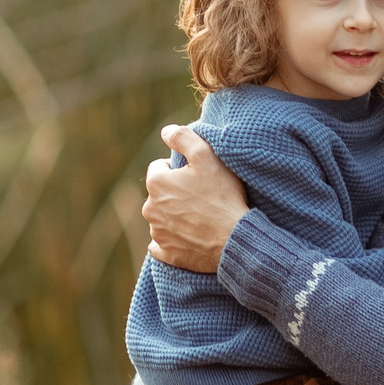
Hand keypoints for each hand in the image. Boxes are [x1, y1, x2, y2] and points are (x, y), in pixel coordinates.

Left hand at [143, 125, 248, 271]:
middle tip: (201, 196)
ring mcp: (157, 233)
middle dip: (175, 192)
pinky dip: (172, 239)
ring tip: (200, 216)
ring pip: (161, 217)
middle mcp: (150, 208)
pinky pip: (161, 244)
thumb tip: (166, 131)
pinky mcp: (166, 252)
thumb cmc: (222, 196)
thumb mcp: (207, 157)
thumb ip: (183, 138)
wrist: (233, 239)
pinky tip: (188, 236)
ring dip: (174, 215)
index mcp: (157, 183)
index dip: (178, 169)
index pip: (159, 167)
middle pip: (159, 193)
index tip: (197, 176)